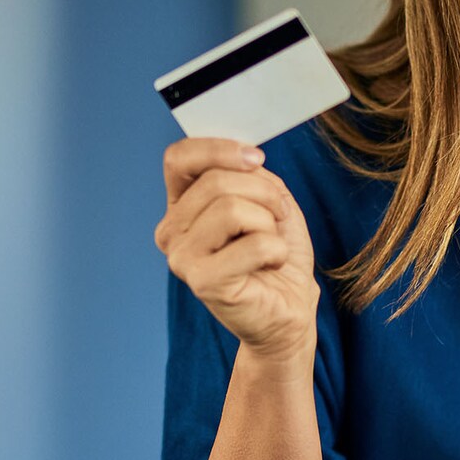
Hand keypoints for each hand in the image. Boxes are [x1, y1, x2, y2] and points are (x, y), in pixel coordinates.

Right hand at [155, 138, 318, 357]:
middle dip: (264, 192)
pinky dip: (277, 249)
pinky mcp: (203, 283)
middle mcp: (171, 231)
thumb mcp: (267, 198)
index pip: (179, 158)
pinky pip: (254, 243)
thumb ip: (248, 174)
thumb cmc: (276, 254)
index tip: (257, 158)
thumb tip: (246, 159)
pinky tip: (272, 265)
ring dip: (269, 222)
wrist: (289, 310)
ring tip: (271, 243)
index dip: (218, 149)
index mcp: (180, 206)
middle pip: (215, 181)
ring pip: (232, 208)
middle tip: (278, 216)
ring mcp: (181, 258)